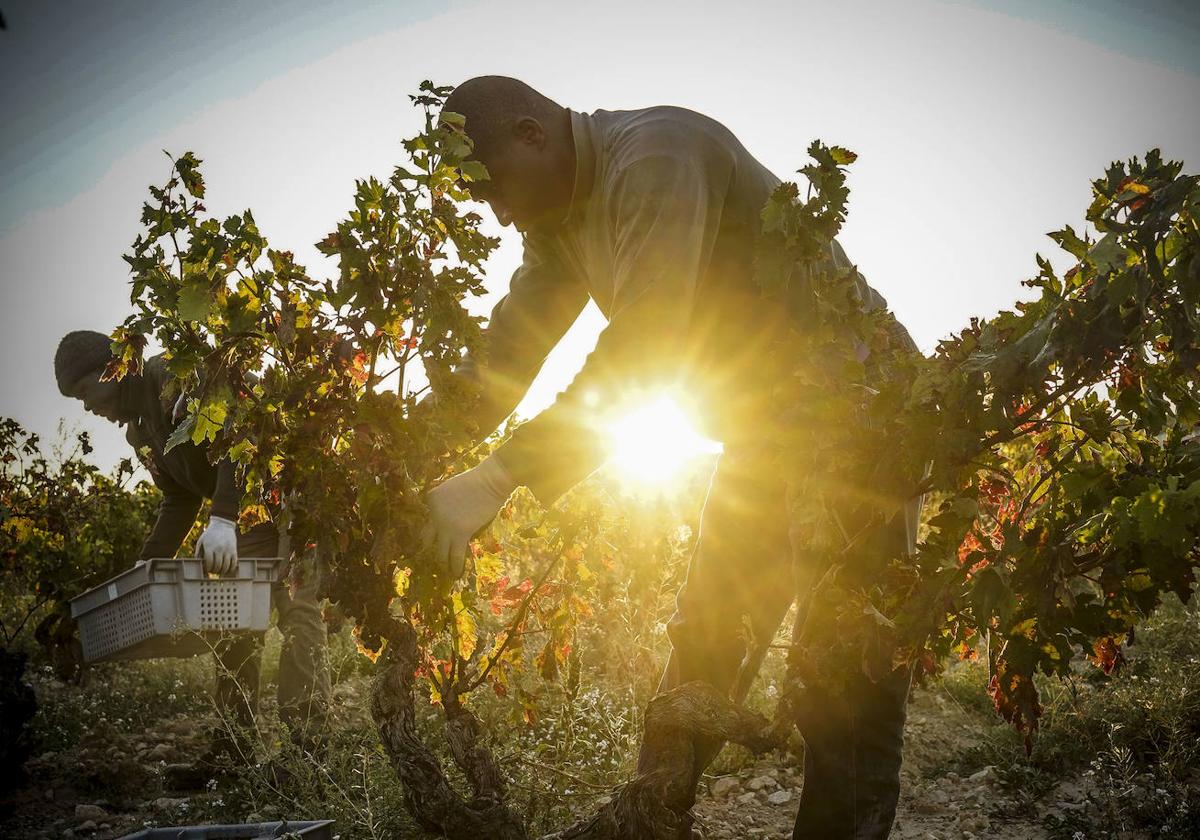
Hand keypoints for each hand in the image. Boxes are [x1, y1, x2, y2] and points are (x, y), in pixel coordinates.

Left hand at [197, 516, 237, 574]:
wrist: (223, 524)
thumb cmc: (210, 534)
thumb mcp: (201, 541)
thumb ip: (198, 553)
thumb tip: (199, 564)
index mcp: (210, 547)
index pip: (209, 563)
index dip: (208, 569)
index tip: (207, 569)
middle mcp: (219, 549)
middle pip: (217, 566)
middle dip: (214, 571)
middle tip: (212, 571)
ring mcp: (228, 550)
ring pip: (226, 566)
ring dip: (222, 571)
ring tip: (219, 571)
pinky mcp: (234, 550)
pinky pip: (234, 563)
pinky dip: (231, 568)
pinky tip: (227, 569)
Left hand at [422, 456, 516, 577]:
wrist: (490, 480)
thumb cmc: (477, 481)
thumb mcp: (452, 488)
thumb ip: (446, 503)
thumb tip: (450, 518)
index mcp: (431, 499)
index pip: (429, 519)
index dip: (436, 529)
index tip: (441, 536)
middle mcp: (434, 514)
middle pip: (428, 538)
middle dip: (432, 548)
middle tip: (437, 557)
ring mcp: (445, 525)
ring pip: (440, 550)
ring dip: (443, 562)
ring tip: (446, 570)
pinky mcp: (460, 533)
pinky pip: (455, 554)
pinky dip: (455, 566)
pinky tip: (456, 574)